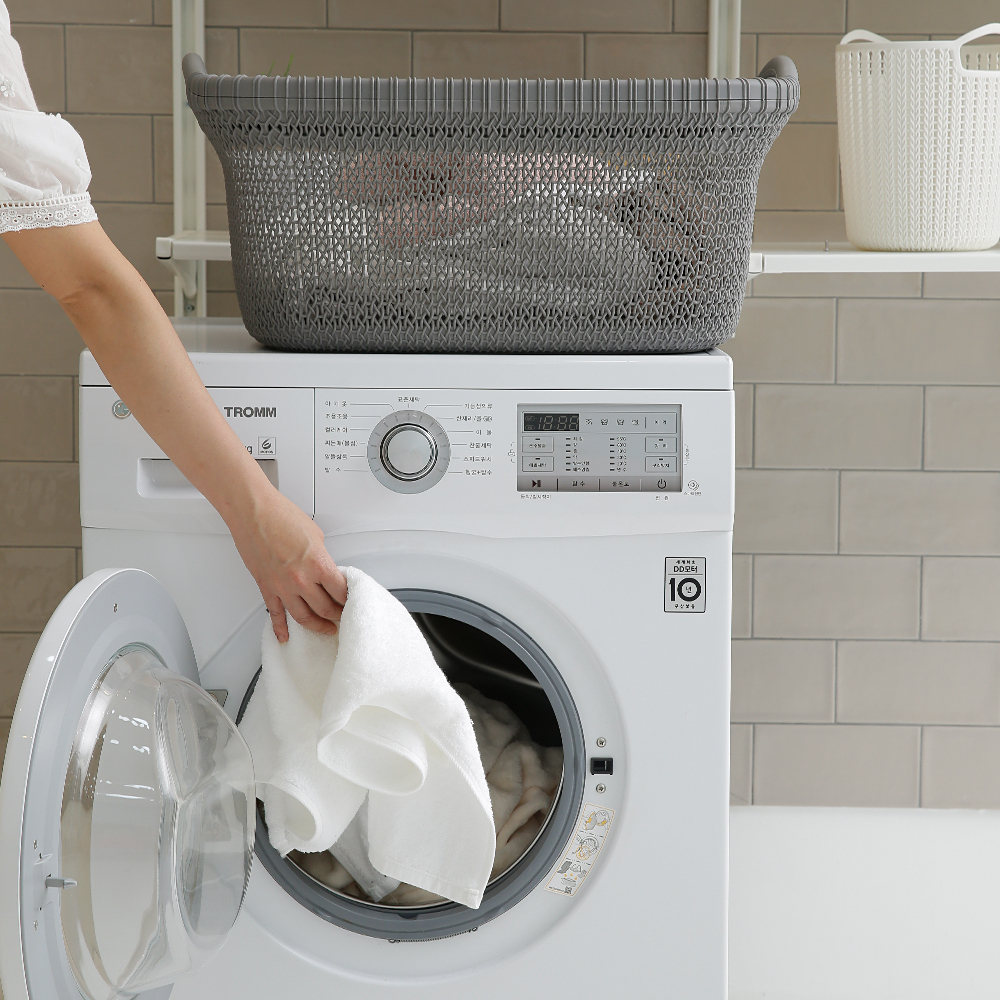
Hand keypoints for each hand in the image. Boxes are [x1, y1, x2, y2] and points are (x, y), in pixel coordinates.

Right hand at [228, 482, 347, 642]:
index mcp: (318, 564)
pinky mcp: (266, 588)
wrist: (253, 512)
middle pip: (325, 608)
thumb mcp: (315, 535)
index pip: (341, 592)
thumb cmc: (281, 516)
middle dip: (337, 615)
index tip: (352, 602)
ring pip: (303, 617)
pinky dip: (280, 628)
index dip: (349, 600)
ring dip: (317, 626)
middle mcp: (301, 580)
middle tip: (342, 618)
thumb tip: (325, 568)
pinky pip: (275, 614)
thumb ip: (322, 557)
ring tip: (326, 630)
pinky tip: (285, 637)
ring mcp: (282, 587)